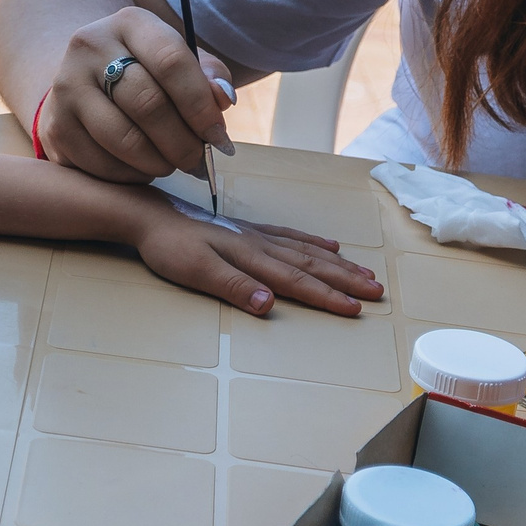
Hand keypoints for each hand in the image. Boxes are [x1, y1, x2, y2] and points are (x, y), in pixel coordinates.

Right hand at [38, 6, 234, 181]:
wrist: (83, 82)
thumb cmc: (145, 73)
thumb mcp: (178, 61)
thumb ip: (208, 76)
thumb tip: (222, 99)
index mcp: (129, 22)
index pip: (171, 61)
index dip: (200, 104)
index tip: (218, 136)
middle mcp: (89, 46)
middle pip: (148, 103)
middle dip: (182, 141)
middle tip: (198, 160)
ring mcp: (66, 87)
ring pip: (124, 139)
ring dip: (158, 162)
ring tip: (171, 164)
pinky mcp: (55, 127)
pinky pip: (102, 164)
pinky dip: (130, 176)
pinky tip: (141, 168)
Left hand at [123, 191, 383, 316]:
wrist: (149, 217)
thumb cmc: (168, 249)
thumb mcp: (194, 272)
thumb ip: (233, 287)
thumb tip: (268, 302)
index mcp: (250, 257)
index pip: (296, 280)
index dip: (327, 296)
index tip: (356, 308)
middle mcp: (259, 245)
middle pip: (310, 264)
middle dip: (345, 280)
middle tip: (377, 291)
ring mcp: (255, 236)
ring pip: (306, 250)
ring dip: (337, 264)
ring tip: (364, 272)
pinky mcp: (247, 232)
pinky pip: (291, 236)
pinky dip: (313, 242)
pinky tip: (329, 245)